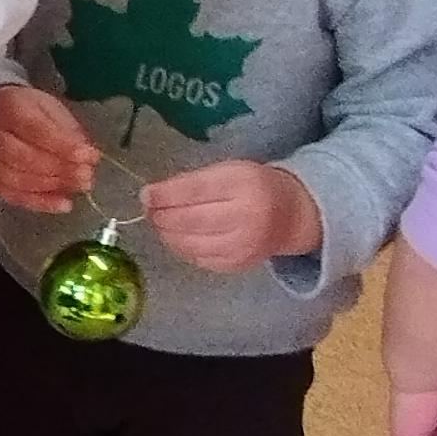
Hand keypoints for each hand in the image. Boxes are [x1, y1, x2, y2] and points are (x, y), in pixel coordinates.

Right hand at [0, 84, 98, 212]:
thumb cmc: (28, 111)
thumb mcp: (50, 108)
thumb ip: (68, 130)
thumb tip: (87, 154)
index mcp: (8, 107)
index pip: (35, 128)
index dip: (63, 144)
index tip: (89, 155)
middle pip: (24, 157)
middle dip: (60, 168)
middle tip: (87, 175)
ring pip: (18, 179)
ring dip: (53, 186)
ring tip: (79, 186)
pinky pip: (14, 196)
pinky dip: (41, 203)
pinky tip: (64, 204)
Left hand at [143, 160, 321, 274]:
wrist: (291, 215)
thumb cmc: (253, 186)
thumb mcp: (229, 170)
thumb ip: (193, 181)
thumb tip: (151, 196)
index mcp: (245, 184)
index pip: (196, 190)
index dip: (166, 195)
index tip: (145, 194)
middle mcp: (247, 217)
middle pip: (191, 220)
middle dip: (162, 216)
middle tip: (149, 211)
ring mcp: (243, 246)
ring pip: (191, 244)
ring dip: (168, 234)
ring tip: (160, 223)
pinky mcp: (238, 264)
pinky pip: (199, 258)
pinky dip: (182, 247)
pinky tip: (178, 236)